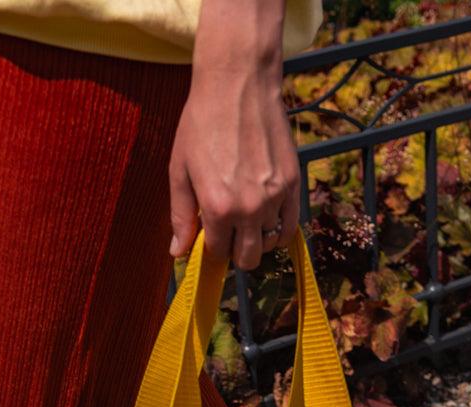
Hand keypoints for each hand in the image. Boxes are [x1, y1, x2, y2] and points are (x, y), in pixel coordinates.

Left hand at [168, 1, 298, 269]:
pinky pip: (291, 225)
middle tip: (229, 232)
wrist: (238, 83)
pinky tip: (268, 218)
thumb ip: (180, 215)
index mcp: (217, 208)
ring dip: (257, 236)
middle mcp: (249, 209)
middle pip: (248, 259)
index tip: (210, 237)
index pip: (218, 253)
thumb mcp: (180, 169)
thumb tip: (177, 253)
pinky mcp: (293, 184)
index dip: (212, 248)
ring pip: (269, 242)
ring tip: (247, 217)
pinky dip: (280, 229)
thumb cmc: (202, 122)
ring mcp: (274, 198)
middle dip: (236, 252)